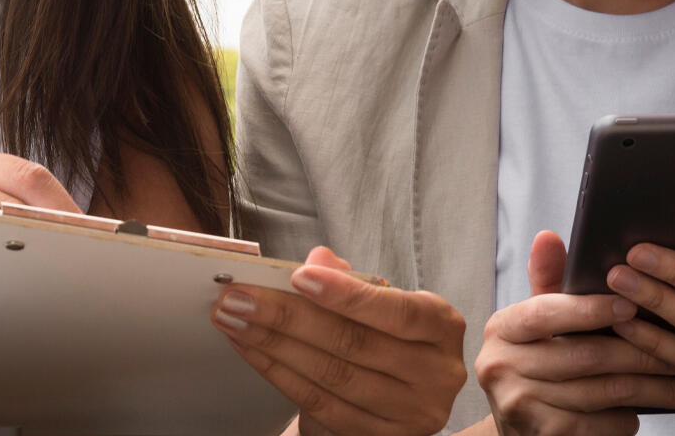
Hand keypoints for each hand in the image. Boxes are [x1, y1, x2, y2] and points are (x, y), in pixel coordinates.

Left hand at [211, 245, 465, 435]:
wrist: (393, 397)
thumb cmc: (387, 336)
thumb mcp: (381, 304)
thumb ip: (352, 280)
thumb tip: (318, 260)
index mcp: (442, 326)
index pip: (397, 310)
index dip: (347, 295)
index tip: (296, 276)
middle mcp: (436, 375)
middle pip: (354, 345)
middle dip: (288, 317)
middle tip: (238, 297)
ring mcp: (411, 415)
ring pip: (332, 377)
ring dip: (273, 345)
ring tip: (232, 318)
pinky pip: (320, 406)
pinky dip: (278, 374)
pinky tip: (249, 349)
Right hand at [477, 230, 674, 433]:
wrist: (518, 429)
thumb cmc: (538, 364)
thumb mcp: (538, 323)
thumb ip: (549, 282)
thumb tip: (550, 236)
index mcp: (503, 328)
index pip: (547, 312)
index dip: (590, 309)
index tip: (633, 304)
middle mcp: (502, 366)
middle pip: (586, 356)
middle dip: (643, 353)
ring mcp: (520, 406)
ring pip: (603, 393)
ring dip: (653, 390)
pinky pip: (600, 426)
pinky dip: (629, 418)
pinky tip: (649, 409)